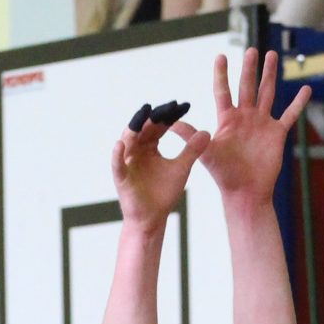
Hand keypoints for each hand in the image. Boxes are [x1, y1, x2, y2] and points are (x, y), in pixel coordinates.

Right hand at [110, 105, 209, 226]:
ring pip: (128, 141)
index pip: (158, 127)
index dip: (169, 116)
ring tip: (144, 115)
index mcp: (150, 147)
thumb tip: (207, 132)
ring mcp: (127, 163)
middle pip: (144, 129)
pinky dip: (117, 155)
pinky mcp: (121, 178)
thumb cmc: (163, 194)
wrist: (153, 218)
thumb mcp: (181, 168)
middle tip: (167, 107)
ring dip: (134, 128)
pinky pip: (117, 165)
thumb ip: (191, 150)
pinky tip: (120, 144)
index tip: (182, 105)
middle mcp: (136, 151)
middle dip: (154, 117)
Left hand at [199, 48, 311, 201]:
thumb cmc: (224, 175)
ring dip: (270, 75)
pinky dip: (298, 103)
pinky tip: (306, 88)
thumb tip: (168, 122)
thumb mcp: (205, 152)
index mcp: (227, 119)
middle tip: (252, 50)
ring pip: (267, 93)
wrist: (245, 193)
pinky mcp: (276, 134)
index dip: (221, 74)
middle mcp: (245, 117)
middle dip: (249, 68)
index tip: (220, 56)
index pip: (223, 90)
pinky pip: (290, 115)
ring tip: (272, 55)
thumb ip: (190, 134)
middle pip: (247, 86)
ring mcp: (261, 124)